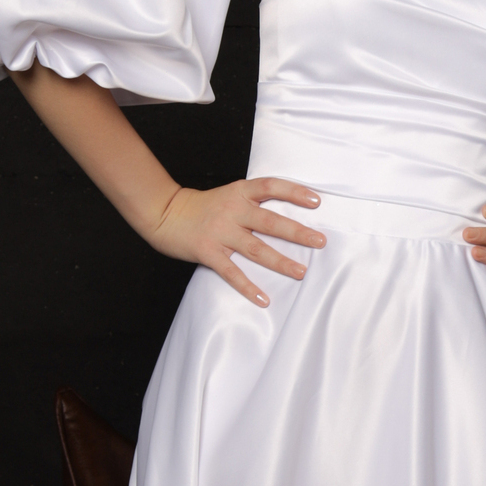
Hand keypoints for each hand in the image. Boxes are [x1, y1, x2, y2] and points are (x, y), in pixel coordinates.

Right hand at [148, 177, 325, 306]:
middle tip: (320, 242)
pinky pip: (231, 272)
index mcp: (240, 192)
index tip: (316, 202)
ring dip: (280, 261)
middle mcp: (233, 210)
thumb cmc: (203, 206)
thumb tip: (287, 213)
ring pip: (256, 248)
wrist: (165, 213)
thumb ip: (253, 201)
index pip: (271, 186)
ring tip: (301, 272)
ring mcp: (220, 232)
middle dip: (297, 232)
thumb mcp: (229, 194)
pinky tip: (262, 298)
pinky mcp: (208, 251)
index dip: (294, 192)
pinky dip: (247, 287)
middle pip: (270, 221)